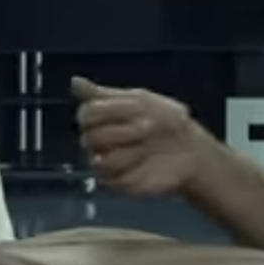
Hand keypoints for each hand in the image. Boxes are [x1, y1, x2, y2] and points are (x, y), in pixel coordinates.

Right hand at [73, 76, 204, 196]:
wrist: (189, 149)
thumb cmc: (165, 121)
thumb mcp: (140, 100)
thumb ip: (106, 94)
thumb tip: (74, 81)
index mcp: (99, 119)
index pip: (85, 114)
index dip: (109, 112)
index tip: (135, 109)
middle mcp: (97, 142)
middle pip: (90, 138)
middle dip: (124, 132)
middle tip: (148, 128)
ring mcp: (104, 163)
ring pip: (101, 161)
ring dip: (132, 151)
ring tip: (150, 147)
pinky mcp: (116, 183)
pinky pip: (115, 178)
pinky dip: (135, 169)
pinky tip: (149, 165)